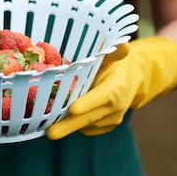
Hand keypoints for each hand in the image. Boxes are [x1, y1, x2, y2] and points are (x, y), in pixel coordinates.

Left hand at [46, 36, 176, 138]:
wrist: (131, 81)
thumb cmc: (115, 65)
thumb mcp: (114, 56)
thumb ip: (114, 51)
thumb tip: (121, 42)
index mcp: (116, 87)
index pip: (102, 97)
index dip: (88, 103)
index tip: (73, 109)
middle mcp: (116, 107)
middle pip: (89, 118)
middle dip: (68, 126)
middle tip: (50, 133)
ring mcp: (111, 120)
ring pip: (85, 125)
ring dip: (66, 125)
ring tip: (45, 123)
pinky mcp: (105, 128)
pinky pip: (87, 129)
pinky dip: (73, 125)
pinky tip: (58, 119)